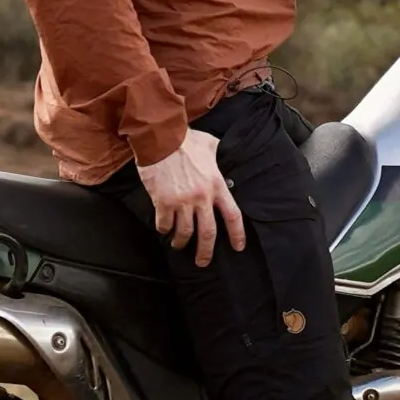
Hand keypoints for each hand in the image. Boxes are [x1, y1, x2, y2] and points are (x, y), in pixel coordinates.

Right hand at [137, 129, 244, 266]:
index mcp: (217, 185)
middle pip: (208, 232)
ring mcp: (182, 201)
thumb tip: (223, 154)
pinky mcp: (163, 201)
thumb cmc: (186, 139)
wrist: (161, 137)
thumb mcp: (210, 145)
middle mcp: (201, 197)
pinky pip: (164, 224)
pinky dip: (164, 229)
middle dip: (206, 251)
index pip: (232, 215)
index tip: (238, 247)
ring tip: (179, 245)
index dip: (237, 234)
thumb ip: (218, 155)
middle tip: (203, 262)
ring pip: (184, 232)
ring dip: (181, 242)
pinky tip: (164, 229)